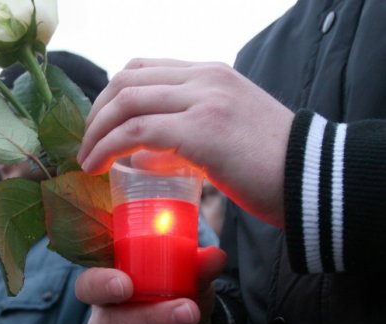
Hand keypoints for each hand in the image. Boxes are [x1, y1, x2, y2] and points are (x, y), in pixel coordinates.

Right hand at [75, 247, 225, 323]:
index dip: (100, 285)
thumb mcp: (190, 279)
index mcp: (107, 287)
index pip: (88, 285)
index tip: (125, 285)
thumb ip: (198, 267)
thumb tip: (215, 256)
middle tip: (187, 308)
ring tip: (192, 322)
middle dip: (150, 317)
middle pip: (110, 323)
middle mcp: (105, 318)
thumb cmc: (179, 296)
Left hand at [77, 58, 293, 226]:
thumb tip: (142, 152)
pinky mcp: (201, 131)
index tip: (99, 125)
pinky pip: (137, 132)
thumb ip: (185, 133)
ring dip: (96, 132)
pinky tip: (98, 167)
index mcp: (210, 74)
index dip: (110, 96)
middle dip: (96, 114)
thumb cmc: (270, 165)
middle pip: (125, 81)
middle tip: (86, 145)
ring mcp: (203, 100)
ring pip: (126, 102)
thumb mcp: (226, 133)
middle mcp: (204, 78)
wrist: (312, 180)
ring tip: (87, 160)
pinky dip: (108, 148)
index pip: (142, 68)